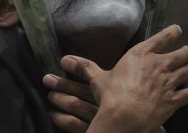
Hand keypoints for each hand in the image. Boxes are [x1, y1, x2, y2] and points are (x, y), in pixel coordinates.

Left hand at [43, 74, 166, 132]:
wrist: (140, 126)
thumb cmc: (135, 106)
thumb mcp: (119, 87)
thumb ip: (103, 76)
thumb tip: (83, 63)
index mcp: (112, 88)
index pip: (91, 71)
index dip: (77, 65)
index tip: (64, 60)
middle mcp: (105, 100)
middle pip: (80, 87)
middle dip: (62, 83)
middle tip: (47, 79)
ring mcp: (99, 116)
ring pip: (74, 104)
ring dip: (59, 99)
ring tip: (51, 95)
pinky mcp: (93, 129)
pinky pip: (72, 123)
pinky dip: (60, 118)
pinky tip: (54, 115)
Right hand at [57, 25, 187, 132]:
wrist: (124, 117)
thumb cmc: (110, 96)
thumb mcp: (98, 79)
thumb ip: (86, 67)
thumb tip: (65, 59)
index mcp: (142, 54)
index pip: (164, 36)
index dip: (173, 32)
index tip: (177, 31)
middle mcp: (159, 64)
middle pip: (184, 52)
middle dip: (187, 53)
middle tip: (187, 54)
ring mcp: (169, 81)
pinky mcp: (174, 99)